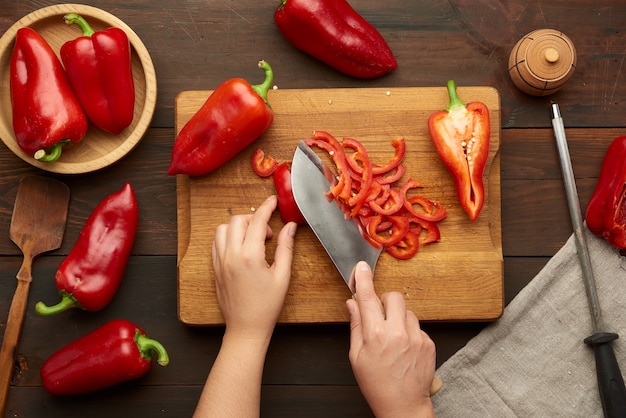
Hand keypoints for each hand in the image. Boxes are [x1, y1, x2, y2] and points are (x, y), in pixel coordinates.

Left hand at [212, 195, 296, 341]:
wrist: (246, 328)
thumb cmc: (267, 306)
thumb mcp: (282, 276)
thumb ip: (286, 248)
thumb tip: (290, 227)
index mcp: (249, 256)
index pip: (257, 221)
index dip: (267, 208)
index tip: (273, 201)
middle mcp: (231, 255)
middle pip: (237, 220)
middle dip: (253, 219)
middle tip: (267, 234)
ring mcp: (220, 262)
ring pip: (223, 229)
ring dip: (238, 227)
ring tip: (253, 240)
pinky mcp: (215, 268)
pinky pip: (216, 243)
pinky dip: (228, 237)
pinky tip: (241, 248)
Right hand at [346, 261, 435, 417]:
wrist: (403, 406)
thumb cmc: (377, 385)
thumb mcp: (356, 357)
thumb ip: (356, 326)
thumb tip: (353, 304)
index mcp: (375, 335)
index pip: (368, 298)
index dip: (364, 280)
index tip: (362, 268)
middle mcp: (397, 332)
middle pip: (393, 296)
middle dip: (385, 300)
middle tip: (380, 314)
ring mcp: (416, 337)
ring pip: (407, 311)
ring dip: (398, 317)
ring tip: (393, 338)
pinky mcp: (428, 343)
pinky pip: (417, 326)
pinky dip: (409, 331)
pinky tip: (404, 348)